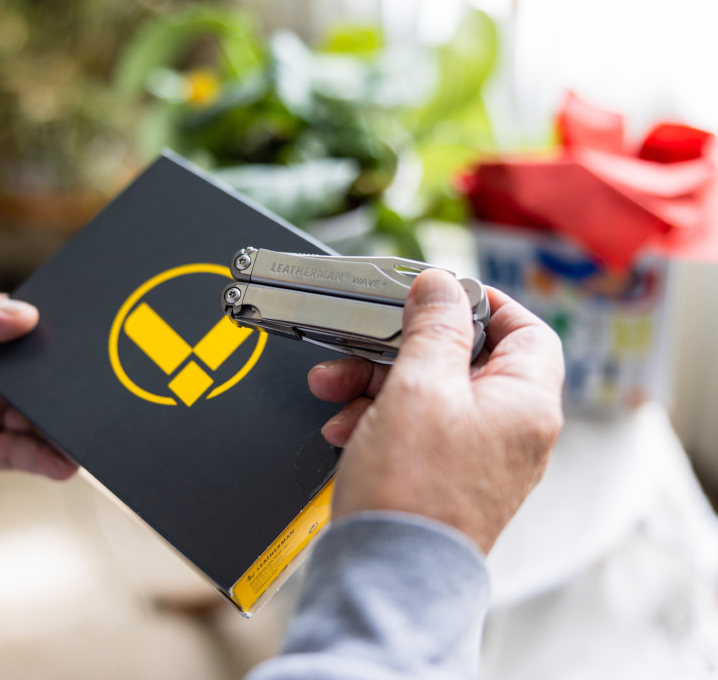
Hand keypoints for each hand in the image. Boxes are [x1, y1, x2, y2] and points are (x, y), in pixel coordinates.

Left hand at [0, 280, 76, 482]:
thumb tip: (25, 316)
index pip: (29, 337)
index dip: (54, 340)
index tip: (82, 343)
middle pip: (43, 382)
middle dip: (68, 386)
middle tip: (94, 389)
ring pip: (39, 420)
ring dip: (64, 424)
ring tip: (85, 427)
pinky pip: (20, 455)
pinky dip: (46, 458)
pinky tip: (64, 457)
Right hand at [308, 270, 563, 552]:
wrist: (386, 575)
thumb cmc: (413, 488)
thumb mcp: (421, 386)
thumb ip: (434, 327)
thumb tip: (442, 285)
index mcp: (525, 403)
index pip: (526, 330)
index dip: (484, 303)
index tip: (439, 294)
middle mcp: (511, 430)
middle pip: (464, 360)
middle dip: (403, 348)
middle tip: (364, 340)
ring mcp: (477, 456)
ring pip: (430, 393)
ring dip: (377, 382)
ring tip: (334, 389)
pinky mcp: (442, 477)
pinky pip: (415, 428)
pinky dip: (378, 418)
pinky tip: (343, 427)